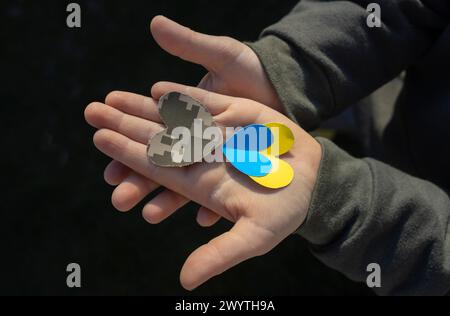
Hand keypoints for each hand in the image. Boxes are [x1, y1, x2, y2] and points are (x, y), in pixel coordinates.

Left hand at [85, 82, 321, 289]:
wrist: (313, 183)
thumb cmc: (285, 210)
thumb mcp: (255, 236)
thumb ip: (219, 255)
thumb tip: (183, 283)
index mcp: (202, 183)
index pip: (157, 166)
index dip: (127, 154)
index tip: (98, 137)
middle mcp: (204, 158)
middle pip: (156, 140)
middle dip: (123, 124)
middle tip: (89, 109)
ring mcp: (219, 136)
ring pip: (174, 119)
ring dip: (143, 107)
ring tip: (111, 96)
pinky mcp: (237, 117)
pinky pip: (205, 105)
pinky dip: (182, 95)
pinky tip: (157, 87)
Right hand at [102, 15, 283, 225]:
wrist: (288, 89)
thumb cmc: (254, 71)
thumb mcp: (224, 56)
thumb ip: (191, 45)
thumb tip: (154, 23)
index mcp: (186, 116)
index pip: (149, 132)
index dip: (126, 142)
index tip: (104, 152)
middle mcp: (196, 142)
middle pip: (161, 166)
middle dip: (137, 181)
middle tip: (118, 197)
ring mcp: (216, 161)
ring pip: (186, 186)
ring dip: (167, 201)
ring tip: (150, 215)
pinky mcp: (238, 174)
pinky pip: (224, 194)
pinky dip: (212, 207)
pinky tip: (203, 218)